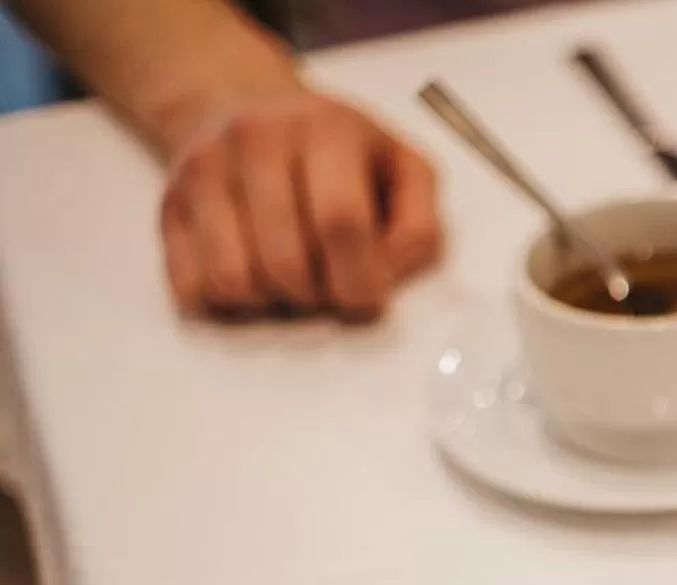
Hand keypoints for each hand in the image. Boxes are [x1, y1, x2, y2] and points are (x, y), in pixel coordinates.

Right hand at [158, 90, 440, 319]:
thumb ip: (420, 225)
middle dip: (319, 297)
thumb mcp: (404, 170)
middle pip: (287, 261)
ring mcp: (204, 170)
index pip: (341, 222)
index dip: (360, 279)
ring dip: (273, 302)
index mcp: (325, 130)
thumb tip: (388, 273)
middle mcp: (256, 140)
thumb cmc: (338, 152)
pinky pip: (192, 286)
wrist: (245, 104)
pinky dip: (227, 301)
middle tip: (331, 287)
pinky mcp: (169, 204)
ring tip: (292, 279)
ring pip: (235, 280)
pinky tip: (252, 275)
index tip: (368, 295)